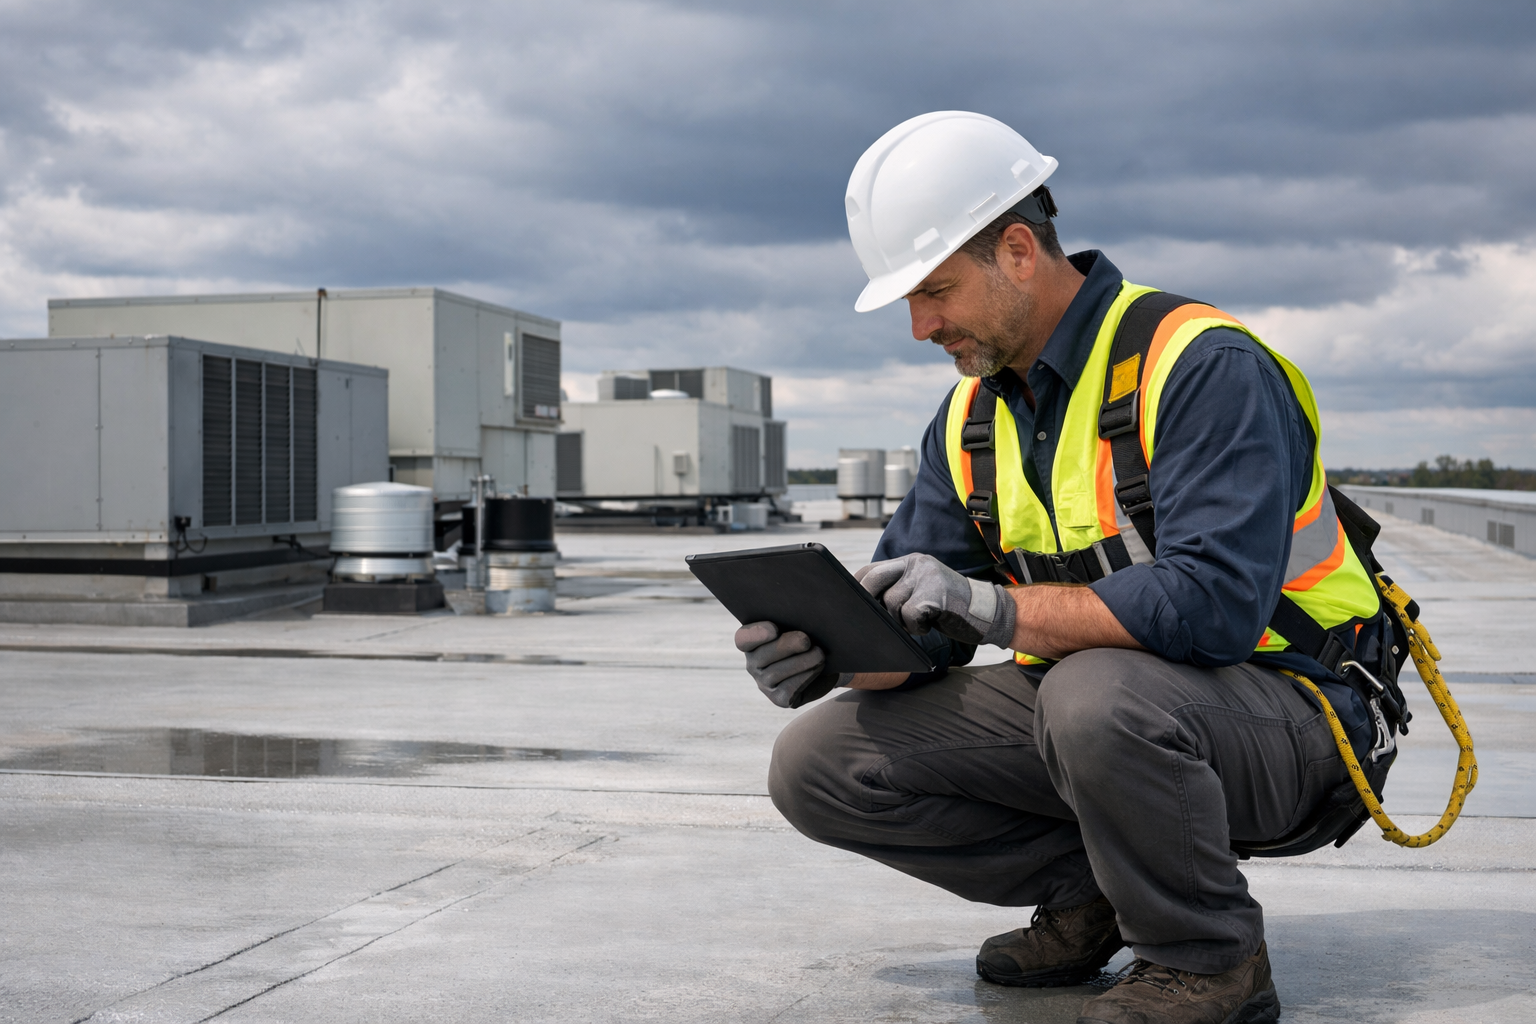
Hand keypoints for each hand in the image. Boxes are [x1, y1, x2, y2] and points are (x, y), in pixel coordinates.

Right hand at [734, 621, 847, 707]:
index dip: (756, 634)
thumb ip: (796, 616)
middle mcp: (753, 663)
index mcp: (753, 642)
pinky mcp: (779, 698)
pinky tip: (818, 667)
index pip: (743, 638)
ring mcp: (764, 683)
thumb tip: (806, 606)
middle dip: (785, 646)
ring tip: (819, 654)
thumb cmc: (810, 636)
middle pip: (762, 655)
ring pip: (776, 673)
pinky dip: (805, 677)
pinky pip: (788, 689)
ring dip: (800, 662)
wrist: (825, 662)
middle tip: (806, 640)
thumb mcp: (801, 624)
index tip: (774, 629)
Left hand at [855, 553, 1016, 646]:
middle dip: (866, 601)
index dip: (858, 586)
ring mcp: (926, 577)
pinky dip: (916, 628)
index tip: (851, 602)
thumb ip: (899, 589)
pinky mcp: (935, 595)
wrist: (988, 612)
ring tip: (919, 622)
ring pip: (891, 603)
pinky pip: (909, 616)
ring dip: (900, 621)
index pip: (872, 569)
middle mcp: (917, 564)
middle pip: (875, 580)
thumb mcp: (923, 589)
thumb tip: (864, 604)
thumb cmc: (951, 607)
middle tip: (869, 619)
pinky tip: (931, 625)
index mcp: (911, 561)